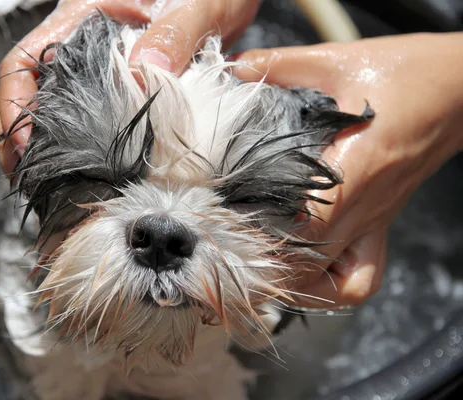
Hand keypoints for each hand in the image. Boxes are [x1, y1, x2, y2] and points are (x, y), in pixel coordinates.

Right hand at [0, 0, 259, 174]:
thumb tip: (142, 72)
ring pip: (50, 110)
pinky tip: (82, 176)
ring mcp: (94, 70)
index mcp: (82, 18)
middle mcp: (79, 45)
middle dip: (18, 138)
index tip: (24, 147)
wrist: (227, 1)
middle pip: (26, 92)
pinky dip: (74, 147)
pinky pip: (82, 119)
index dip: (13, 105)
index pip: (23, 61)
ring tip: (47, 189)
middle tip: (29, 183)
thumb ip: (174, 33)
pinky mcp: (114, 89)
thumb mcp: (198, 7)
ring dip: (42, 148)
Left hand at [232, 32, 462, 306]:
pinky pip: (362, 277)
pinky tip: (308, 267)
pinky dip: (333, 285)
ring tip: (265, 266)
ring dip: (300, 284)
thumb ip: (283, 65)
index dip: (264, 238)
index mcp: (357, 168)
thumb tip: (238, 66)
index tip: (225, 228)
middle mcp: (367, 206)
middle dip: (267, 267)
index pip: (307, 228)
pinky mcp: (380, 223)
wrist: (459, 89)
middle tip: (228, 249)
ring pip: (342, 285)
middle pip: (313, 266)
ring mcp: (376, 221)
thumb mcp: (340, 61)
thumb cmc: (408, 74)